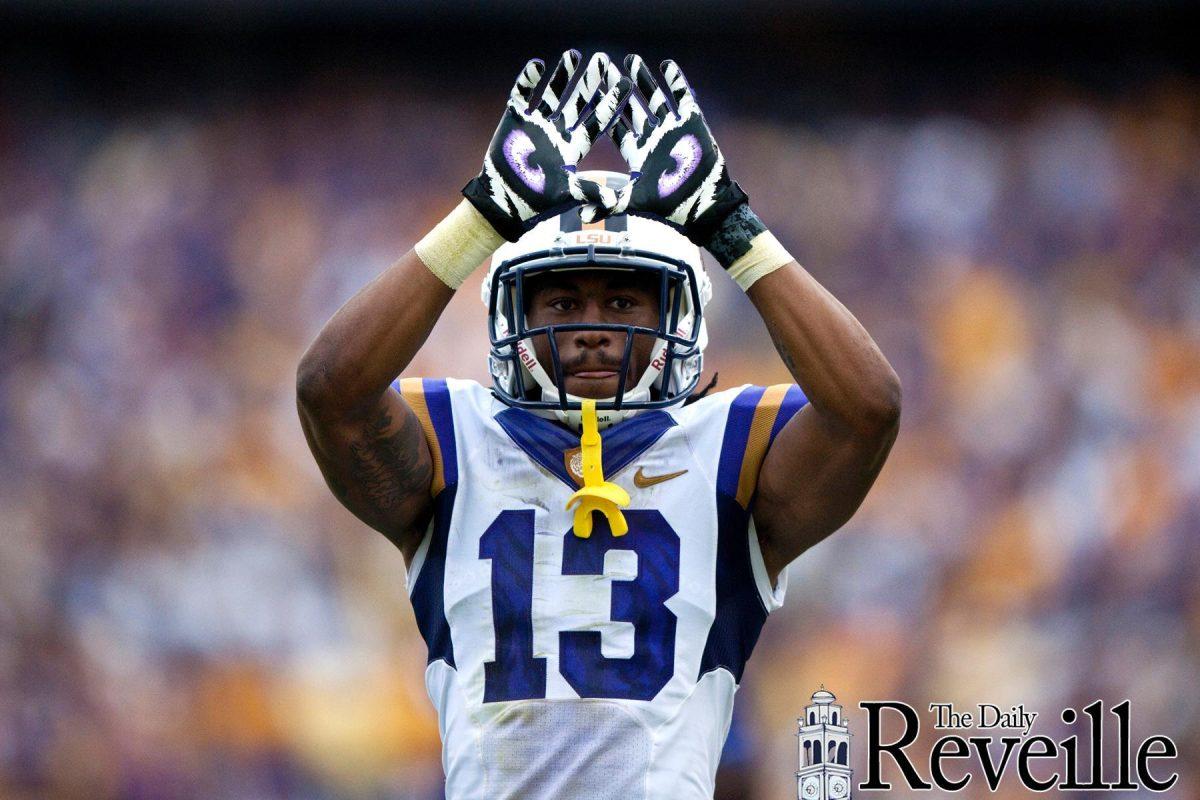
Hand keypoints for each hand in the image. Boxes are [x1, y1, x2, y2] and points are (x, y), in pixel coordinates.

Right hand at [463, 51, 630, 240]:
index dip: (611, 103)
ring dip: (562, 75)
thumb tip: (614, 202)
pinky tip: (537, 65)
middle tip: (602, 59)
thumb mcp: (566, 193)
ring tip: (573, 54)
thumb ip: (589, 192)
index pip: (597, 121)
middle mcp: (559, 131)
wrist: (504, 201)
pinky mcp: (515, 119)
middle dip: (590, 81)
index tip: (625, 83)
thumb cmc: (537, 200)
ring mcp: (537, 123)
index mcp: (575, 147)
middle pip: (578, 102)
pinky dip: (527, 80)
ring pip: (553, 94)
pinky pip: (522, 95)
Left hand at [594, 56, 747, 244]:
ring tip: (631, 60)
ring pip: (655, 98)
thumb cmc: (669, 207)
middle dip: (619, 88)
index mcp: (637, 153)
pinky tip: (666, 65)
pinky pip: (684, 98)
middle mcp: (653, 138)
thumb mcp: (633, 202)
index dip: (604, 111)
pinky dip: (676, 82)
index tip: (590, 93)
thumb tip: (579, 215)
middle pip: (632, 107)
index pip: (617, 128)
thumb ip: (606, 204)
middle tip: (604, 66)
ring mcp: (673, 129)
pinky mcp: (694, 123)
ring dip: (644, 79)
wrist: (705, 206)